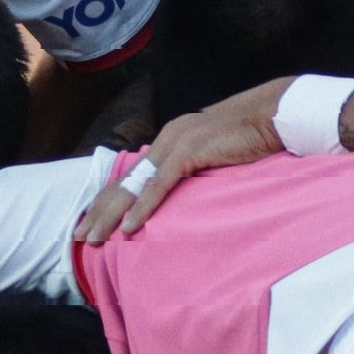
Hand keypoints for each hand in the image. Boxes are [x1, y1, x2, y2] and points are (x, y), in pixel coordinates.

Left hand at [74, 78, 292, 240]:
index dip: (111, 199)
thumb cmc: (253, 137)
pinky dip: (142, 208)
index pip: (132, 174)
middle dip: (100, 210)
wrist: (274, 114)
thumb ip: (198, 168)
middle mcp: (166, 138)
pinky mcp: (189, 151)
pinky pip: (159, 186)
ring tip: (93, 238)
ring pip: (134, 185)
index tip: (93, 221)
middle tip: (80, 237)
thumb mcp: (217, 155)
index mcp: (171, 139)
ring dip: (111, 215)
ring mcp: (176, 143)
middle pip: (125, 181)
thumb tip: (188, 193)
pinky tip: (128, 228)